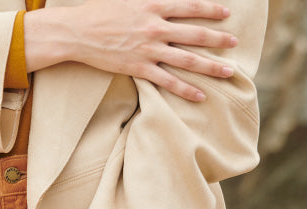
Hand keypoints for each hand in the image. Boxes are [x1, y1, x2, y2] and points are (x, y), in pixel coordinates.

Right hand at [24, 0, 237, 101]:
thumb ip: (147, 0)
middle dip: (218, 39)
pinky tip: (200, 95)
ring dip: (210, 66)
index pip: (190, 7)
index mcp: (153, 7)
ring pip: (187, 59)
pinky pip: (167, 81)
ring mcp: (148, 50)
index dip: (210, 10)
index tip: (226, 14)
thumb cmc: (97, 12)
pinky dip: (185, 89)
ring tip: (228, 72)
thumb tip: (163, 0)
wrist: (77, 32)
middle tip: (235, 43)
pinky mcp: (138, 68)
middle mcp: (155, 28)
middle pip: (195, 34)